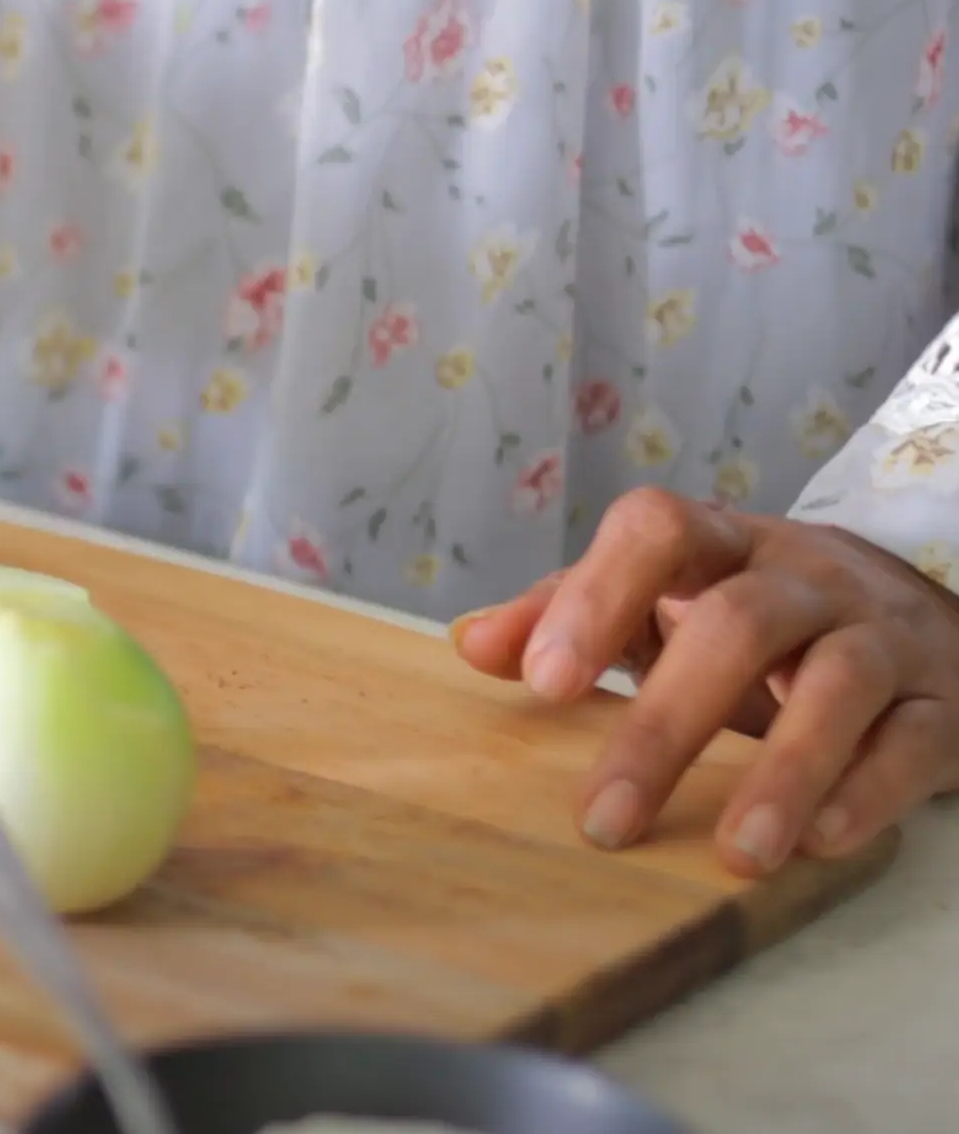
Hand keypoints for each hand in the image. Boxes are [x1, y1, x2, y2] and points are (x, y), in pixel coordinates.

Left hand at [451, 487, 958, 877]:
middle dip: (664, 725)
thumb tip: (471, 644)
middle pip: (737, 624)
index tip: (544, 683)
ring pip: (837, 685)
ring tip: (735, 854)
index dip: (596, 595)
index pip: (656, 529)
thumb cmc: (761, 622)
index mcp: (721, 545)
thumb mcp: (667, 602)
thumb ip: (569, 615)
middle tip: (603, 819)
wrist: (926, 624)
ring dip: (782, 773)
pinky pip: (911, 740)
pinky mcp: (941, 703)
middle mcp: (805, 578)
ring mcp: (881, 635)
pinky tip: (818, 842)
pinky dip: (867, 792)